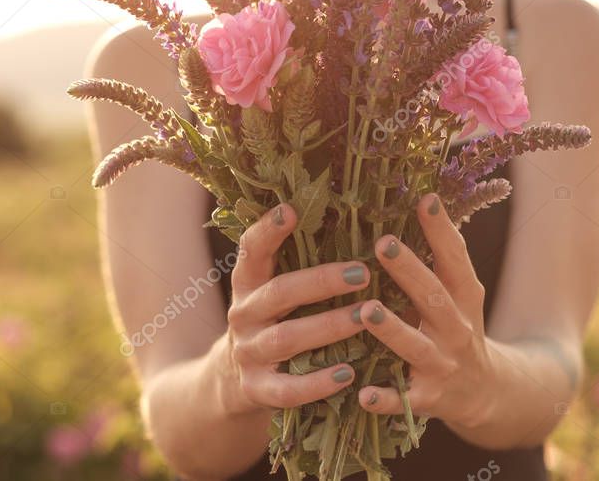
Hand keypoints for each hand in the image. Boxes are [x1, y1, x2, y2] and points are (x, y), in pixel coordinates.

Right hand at [225, 202, 368, 411]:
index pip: (251, 250)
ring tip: (366, 316)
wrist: (232, 380)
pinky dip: (318, 383)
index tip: (291, 210)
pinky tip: (348, 373)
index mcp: (248, 284)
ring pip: (286, 339)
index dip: (267, 230)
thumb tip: (355, 222)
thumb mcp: (273, 291)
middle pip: (279, 293)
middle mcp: (243, 315)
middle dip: (321, 282)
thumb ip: (299, 265)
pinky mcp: (256, 390)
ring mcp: (248, 353)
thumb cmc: (273, 321)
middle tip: (362, 272)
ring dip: (329, 327)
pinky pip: (287, 389)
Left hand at [353, 193, 495, 429]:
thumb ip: (440, 256)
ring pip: (415, 347)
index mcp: (463, 298)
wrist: (487, 393)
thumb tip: (421, 197)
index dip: (441, 230)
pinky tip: (361, 392)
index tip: (425, 199)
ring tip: (366, 311)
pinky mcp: (427, 399)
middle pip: (434, 298)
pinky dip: (384, 398)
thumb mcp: (459, 293)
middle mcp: (455, 329)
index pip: (455, 259)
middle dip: (410, 271)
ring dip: (391, 329)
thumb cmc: (457, 328)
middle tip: (383, 243)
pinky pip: (403, 400)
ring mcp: (441, 365)